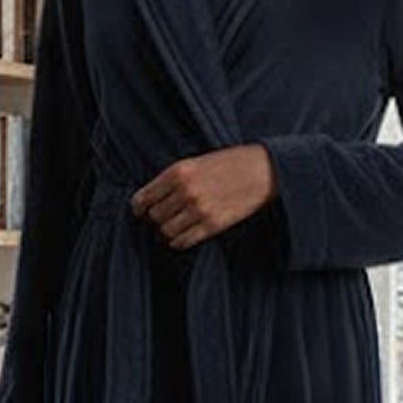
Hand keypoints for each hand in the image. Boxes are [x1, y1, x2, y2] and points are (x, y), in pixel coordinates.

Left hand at [131, 145, 276, 250]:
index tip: (142, 211)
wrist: (263, 170)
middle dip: (156, 219)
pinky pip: (183, 241)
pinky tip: (184, 235)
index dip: (140, 208)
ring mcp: (198, 210)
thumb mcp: (197, 161)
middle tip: (164, 218)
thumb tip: (152, 200)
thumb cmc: (230, 163)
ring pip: (166, 231)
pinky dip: (179, 241)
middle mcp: (185, 191)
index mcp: (178, 171)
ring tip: (176, 226)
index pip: (143, 199)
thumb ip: (175, 178)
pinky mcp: (212, 225)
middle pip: (154, 217)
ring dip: (168, 231)